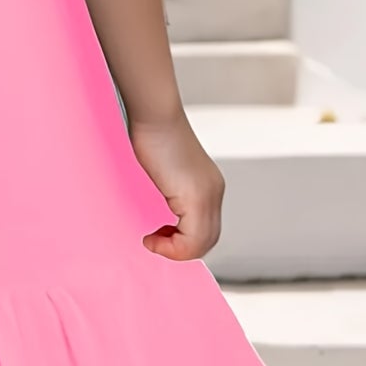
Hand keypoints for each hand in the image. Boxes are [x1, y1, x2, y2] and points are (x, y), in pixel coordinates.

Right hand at [129, 112, 224, 260]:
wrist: (156, 115)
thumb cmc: (151, 134)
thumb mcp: (164, 172)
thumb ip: (168, 194)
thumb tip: (157, 217)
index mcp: (208, 188)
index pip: (205, 231)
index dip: (181, 243)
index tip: (157, 235)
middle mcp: (214, 193)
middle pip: (206, 241)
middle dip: (179, 250)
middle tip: (154, 241)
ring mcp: (208, 195)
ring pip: (202, 244)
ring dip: (175, 250)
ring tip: (153, 240)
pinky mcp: (196, 196)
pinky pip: (193, 239)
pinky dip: (173, 247)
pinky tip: (154, 237)